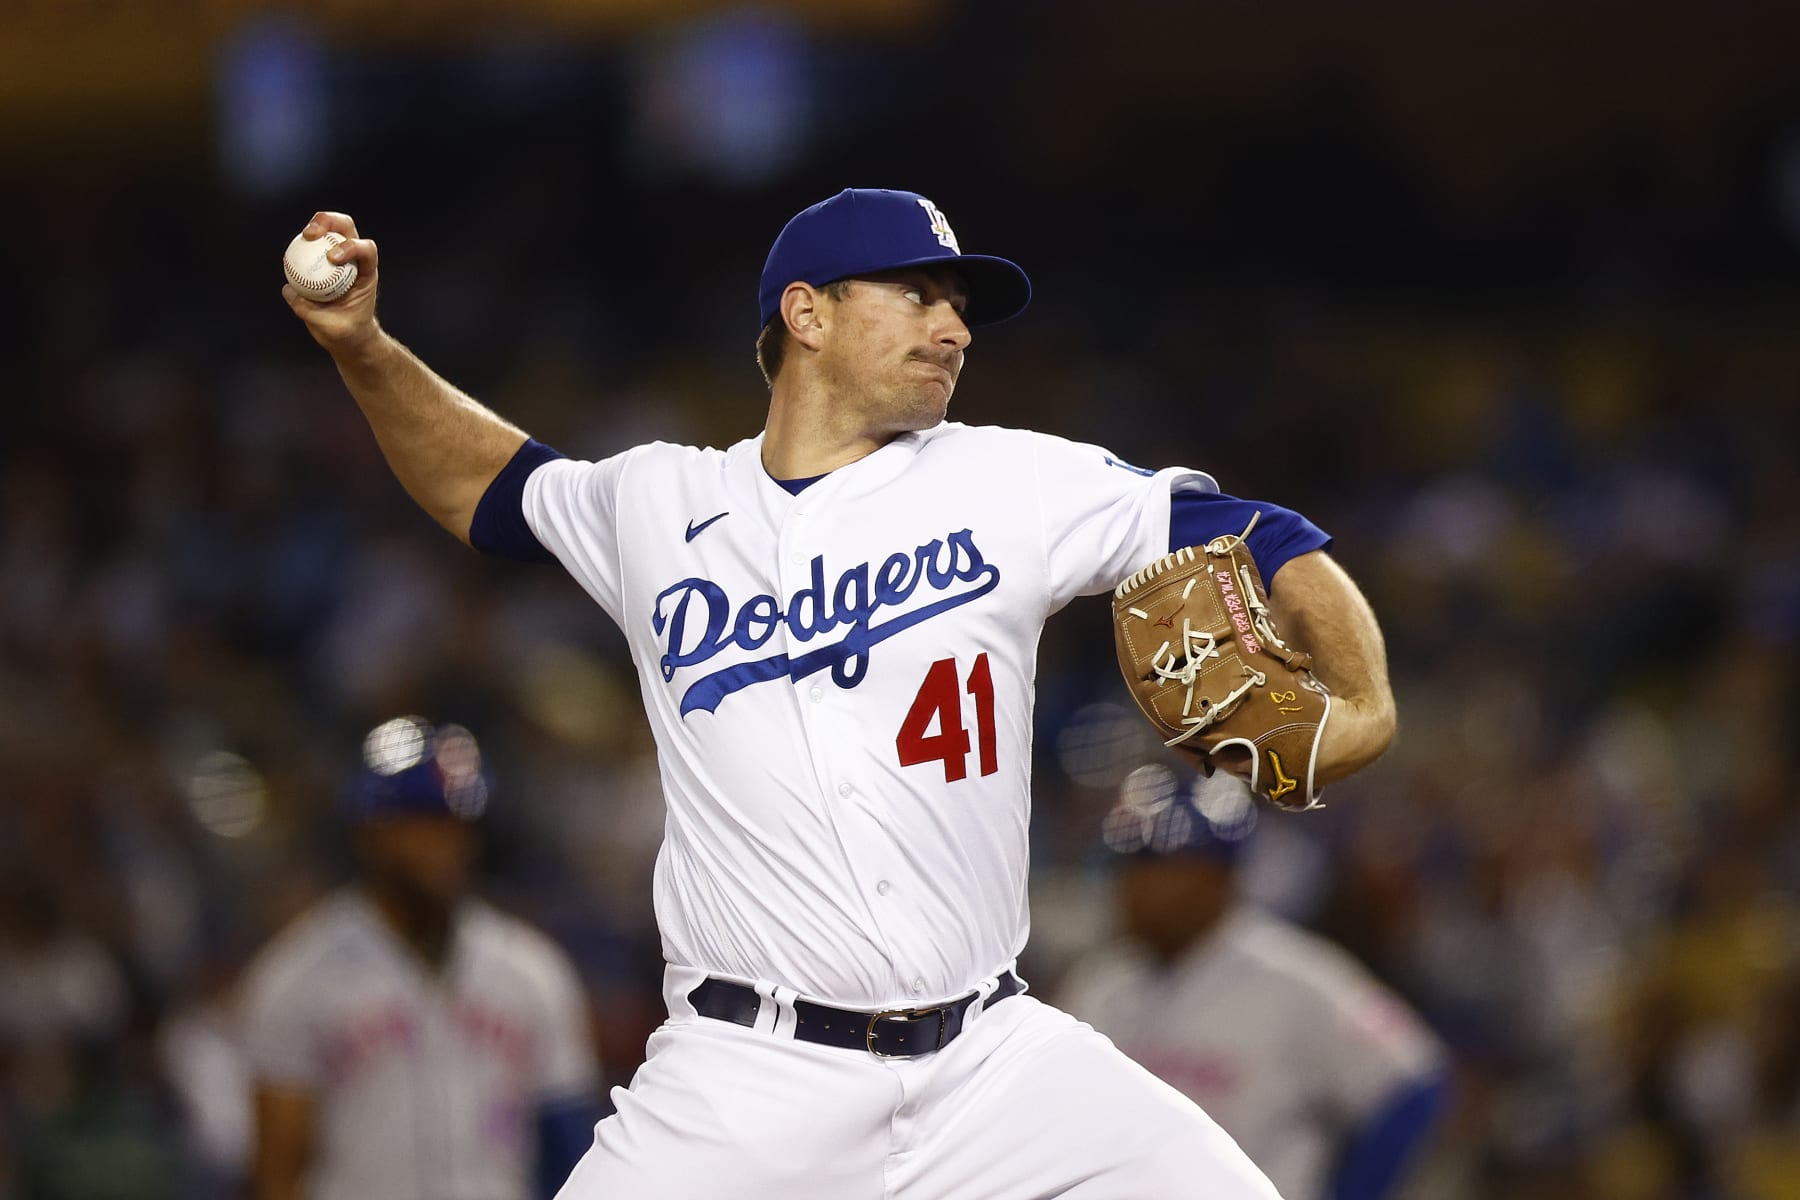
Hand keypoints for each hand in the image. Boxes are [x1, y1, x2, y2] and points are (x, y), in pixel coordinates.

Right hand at [282, 211, 381, 354]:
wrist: (348, 337)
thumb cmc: (346, 333)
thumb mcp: (330, 327)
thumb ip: (309, 310)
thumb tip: (289, 289)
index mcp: (367, 274)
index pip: (367, 250)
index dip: (350, 247)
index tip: (332, 258)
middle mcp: (355, 261)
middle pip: (346, 228)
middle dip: (330, 222)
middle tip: (311, 234)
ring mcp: (339, 258)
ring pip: (330, 231)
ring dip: (316, 226)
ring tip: (304, 236)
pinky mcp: (323, 263)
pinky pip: (312, 247)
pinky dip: (301, 245)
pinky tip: (291, 253)